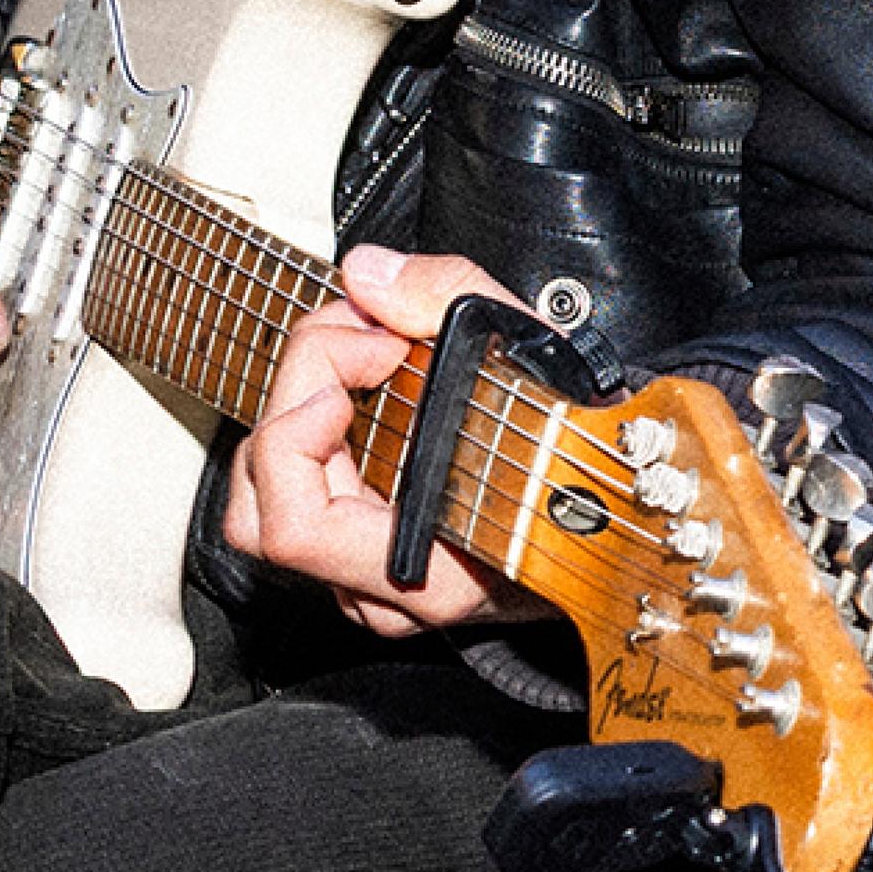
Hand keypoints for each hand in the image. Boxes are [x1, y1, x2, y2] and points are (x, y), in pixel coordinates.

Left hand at [224, 245, 552, 636]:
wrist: (612, 491)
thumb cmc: (581, 440)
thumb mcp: (532, 347)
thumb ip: (447, 295)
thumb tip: (366, 277)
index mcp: (428, 573)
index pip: (294, 525)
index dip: (298, 426)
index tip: (365, 355)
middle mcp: (390, 594)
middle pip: (260, 512)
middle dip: (292, 399)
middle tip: (354, 338)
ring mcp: (370, 586)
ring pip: (263, 513)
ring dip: (293, 417)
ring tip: (352, 359)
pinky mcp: (358, 565)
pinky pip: (293, 507)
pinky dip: (308, 439)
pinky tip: (356, 395)